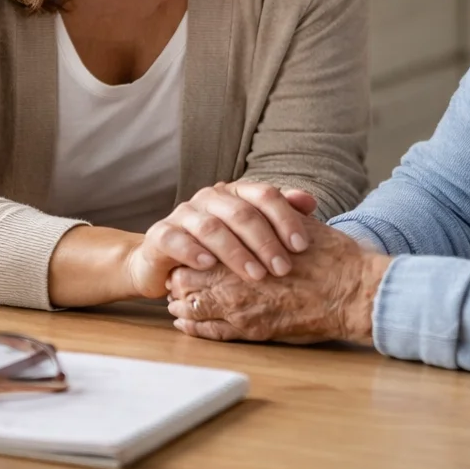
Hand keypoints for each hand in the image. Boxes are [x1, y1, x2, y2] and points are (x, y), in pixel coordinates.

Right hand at [129, 182, 317, 298]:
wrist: (166, 263)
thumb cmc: (219, 251)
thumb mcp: (250, 235)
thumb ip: (278, 217)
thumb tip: (309, 202)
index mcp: (234, 193)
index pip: (265, 195)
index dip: (286, 218)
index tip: (302, 246)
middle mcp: (209, 199)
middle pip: (241, 212)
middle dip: (265, 242)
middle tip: (283, 268)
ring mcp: (183, 215)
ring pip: (211, 227)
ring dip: (236, 252)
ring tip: (255, 275)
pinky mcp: (160, 234)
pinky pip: (176, 240)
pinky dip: (193, 252)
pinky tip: (208, 266)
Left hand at [166, 221, 390, 344]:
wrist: (352, 292)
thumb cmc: (330, 257)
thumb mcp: (297, 222)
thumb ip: (271, 214)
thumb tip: (255, 204)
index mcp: (243, 251)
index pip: (197, 253)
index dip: (190, 255)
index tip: (190, 255)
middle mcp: (235, 282)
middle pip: (187, 282)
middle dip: (182, 280)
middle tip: (178, 279)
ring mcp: (242, 310)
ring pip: (194, 310)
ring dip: (184, 306)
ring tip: (179, 303)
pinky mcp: (253, 332)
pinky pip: (211, 333)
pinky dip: (195, 328)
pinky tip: (187, 325)